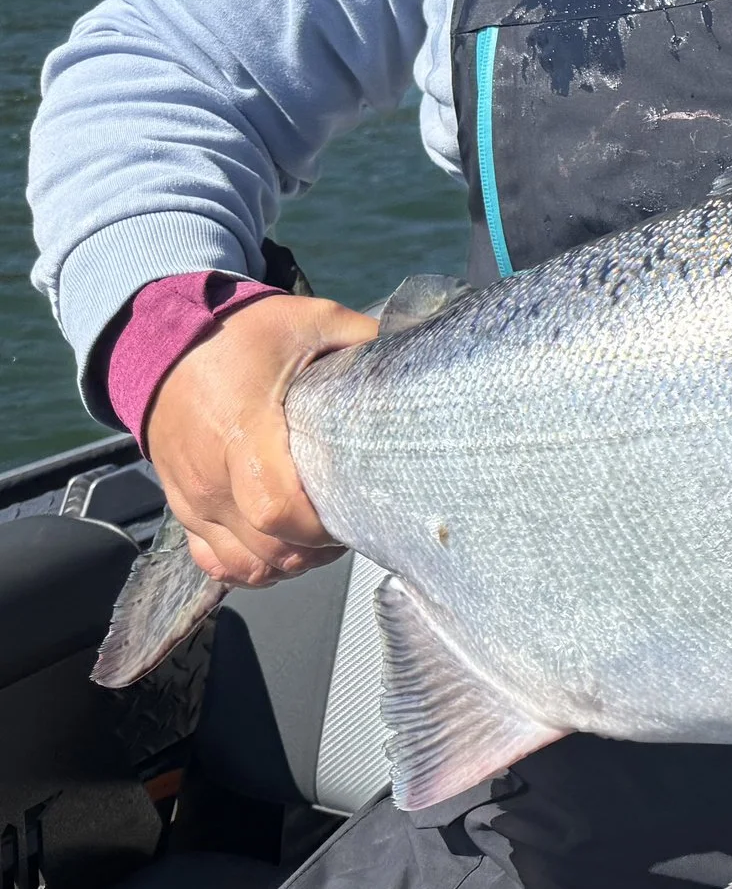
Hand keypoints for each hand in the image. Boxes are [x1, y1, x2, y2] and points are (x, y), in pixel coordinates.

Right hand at [144, 294, 373, 586]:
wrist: (161, 342)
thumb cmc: (238, 335)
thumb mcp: (310, 321)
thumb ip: (363, 341)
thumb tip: (413, 356)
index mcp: (245, 434)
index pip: (277, 510)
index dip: (320, 528)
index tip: (354, 513)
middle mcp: (213, 478)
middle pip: (267, 550)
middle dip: (317, 550)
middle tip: (350, 523)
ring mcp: (193, 499)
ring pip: (244, 565)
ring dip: (289, 562)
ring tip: (321, 537)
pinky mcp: (183, 508)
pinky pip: (215, 561)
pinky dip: (250, 567)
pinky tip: (281, 549)